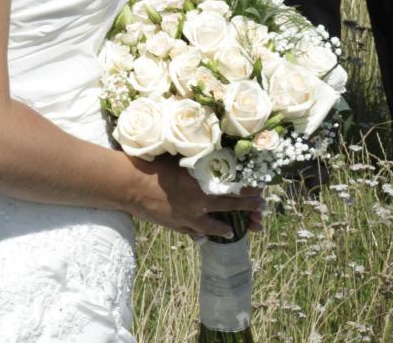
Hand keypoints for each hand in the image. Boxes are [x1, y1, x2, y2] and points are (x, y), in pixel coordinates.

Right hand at [128, 156, 264, 239]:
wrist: (132, 185)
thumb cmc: (156, 166)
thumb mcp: (182, 159)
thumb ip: (199, 161)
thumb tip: (213, 154)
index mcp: (203, 185)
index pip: (232, 189)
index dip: (247, 191)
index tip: (260, 191)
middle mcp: (199, 204)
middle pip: (228, 207)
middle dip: (246, 210)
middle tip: (260, 212)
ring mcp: (188, 218)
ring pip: (212, 227)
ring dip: (224, 228)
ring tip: (233, 231)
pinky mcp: (176, 226)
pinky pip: (193, 233)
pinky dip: (201, 235)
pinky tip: (204, 238)